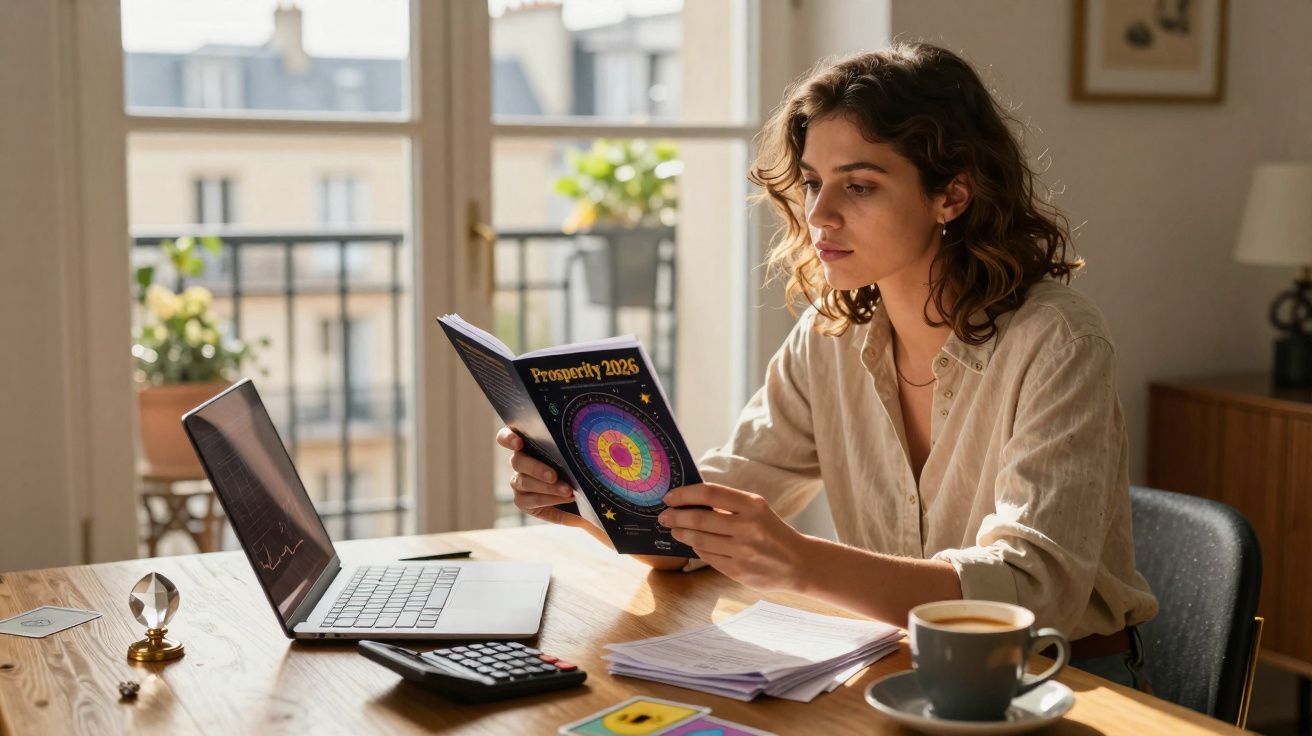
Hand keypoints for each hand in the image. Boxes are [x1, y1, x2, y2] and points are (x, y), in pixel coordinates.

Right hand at [495, 427, 586, 528]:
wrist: (582, 496)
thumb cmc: (577, 466)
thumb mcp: (575, 453)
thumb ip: (573, 445)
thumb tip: (586, 439)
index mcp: (527, 444)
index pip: (506, 437)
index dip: (508, 438)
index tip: (519, 443)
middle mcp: (519, 462)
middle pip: (518, 462)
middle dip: (536, 468)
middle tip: (553, 476)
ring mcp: (518, 482)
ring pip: (524, 483)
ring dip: (547, 488)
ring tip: (568, 491)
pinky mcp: (523, 501)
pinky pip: (532, 501)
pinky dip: (551, 500)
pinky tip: (567, 499)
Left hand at [659, 483, 810, 591]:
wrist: (798, 563)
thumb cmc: (772, 531)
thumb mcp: (757, 509)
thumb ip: (728, 504)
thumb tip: (690, 500)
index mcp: (753, 505)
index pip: (710, 494)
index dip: (684, 494)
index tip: (669, 497)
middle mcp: (748, 527)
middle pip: (699, 519)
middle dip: (675, 517)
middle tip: (664, 516)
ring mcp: (743, 551)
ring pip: (699, 540)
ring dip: (681, 534)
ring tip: (674, 530)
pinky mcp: (738, 571)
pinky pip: (707, 557)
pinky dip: (696, 548)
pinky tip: (693, 544)